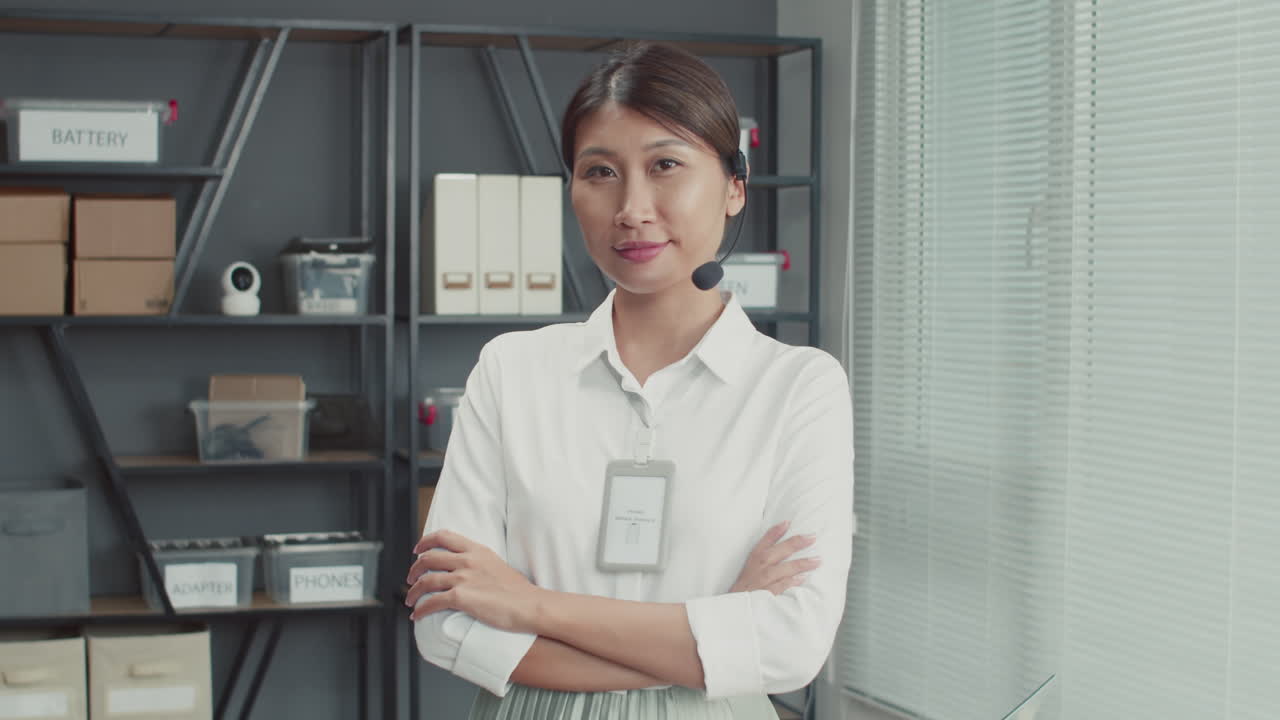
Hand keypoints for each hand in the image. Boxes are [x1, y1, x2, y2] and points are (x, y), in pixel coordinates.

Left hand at [405, 529, 539, 631]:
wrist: (529, 605)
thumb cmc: (519, 591)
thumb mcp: (497, 564)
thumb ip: (479, 562)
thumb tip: (466, 569)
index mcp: (477, 550)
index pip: (443, 536)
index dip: (425, 542)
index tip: (417, 550)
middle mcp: (467, 560)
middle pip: (429, 558)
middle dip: (414, 569)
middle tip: (410, 578)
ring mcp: (463, 578)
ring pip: (426, 580)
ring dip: (413, 592)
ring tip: (410, 600)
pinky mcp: (460, 597)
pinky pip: (432, 602)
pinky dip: (421, 610)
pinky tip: (418, 615)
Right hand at [730, 521, 819, 594]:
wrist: (733, 608)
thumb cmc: (744, 587)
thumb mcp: (750, 568)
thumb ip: (765, 558)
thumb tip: (784, 549)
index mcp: (753, 558)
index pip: (764, 541)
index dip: (776, 531)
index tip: (788, 522)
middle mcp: (758, 567)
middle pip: (777, 551)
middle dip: (795, 543)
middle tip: (812, 537)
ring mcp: (761, 581)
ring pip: (782, 569)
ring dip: (800, 564)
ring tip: (817, 560)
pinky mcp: (765, 594)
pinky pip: (780, 586)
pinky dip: (790, 582)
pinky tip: (803, 578)